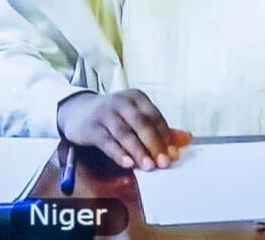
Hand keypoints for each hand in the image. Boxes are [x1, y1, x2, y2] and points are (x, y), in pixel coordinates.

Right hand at [56, 90, 190, 169]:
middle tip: (164, 163)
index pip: (154, 116)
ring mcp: (104, 114)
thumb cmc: (114, 117)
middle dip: (154, 144)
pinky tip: (128, 163)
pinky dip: (118, 153)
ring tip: (149, 166)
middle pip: (141, 124)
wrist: (78, 113)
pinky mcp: (91, 128)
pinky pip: (107, 141)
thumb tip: (186, 139)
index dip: (165, 136)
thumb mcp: (135, 118)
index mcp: (136, 97)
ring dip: (138, 151)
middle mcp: (120, 102)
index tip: (174, 153)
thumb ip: (160, 129)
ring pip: (125, 133)